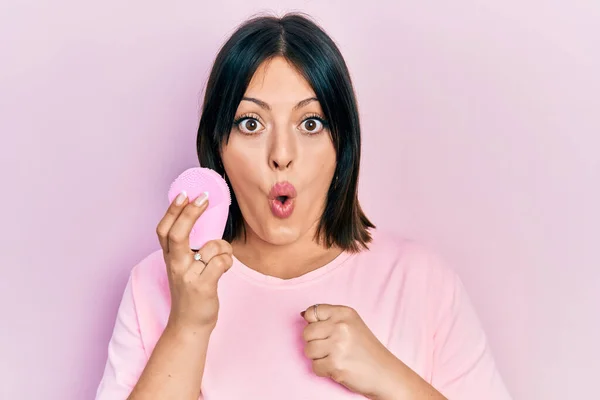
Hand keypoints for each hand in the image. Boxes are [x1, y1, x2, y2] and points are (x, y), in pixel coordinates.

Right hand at [156, 191, 232, 331]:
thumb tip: (202, 219)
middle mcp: (176, 265)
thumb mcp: (182, 267)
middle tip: (203, 198)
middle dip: (191, 213)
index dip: (173, 210)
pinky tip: (224, 269)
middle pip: (178, 234)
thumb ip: (188, 246)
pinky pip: (222, 262)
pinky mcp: (203, 287)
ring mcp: (188, 276)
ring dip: (223, 247)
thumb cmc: (190, 290)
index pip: (164, 230)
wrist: (189, 324)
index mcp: (170, 257)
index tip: (184, 194)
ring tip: (222, 256)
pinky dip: (228, 261)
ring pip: (211, 247)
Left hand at [301, 304, 399, 398]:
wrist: (385, 373)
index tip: (325, 332)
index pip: (312, 312)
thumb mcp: (352, 324)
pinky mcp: (335, 365)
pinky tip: (337, 367)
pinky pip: (314, 367)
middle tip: (331, 348)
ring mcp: (337, 345)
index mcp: (344, 313)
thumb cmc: (366, 349)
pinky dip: (323, 370)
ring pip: (308, 350)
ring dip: (318, 358)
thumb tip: (302, 315)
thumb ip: (329, 318)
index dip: (313, 324)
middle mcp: (340, 326)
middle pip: (306, 332)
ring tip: (335, 357)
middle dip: (315, 343)